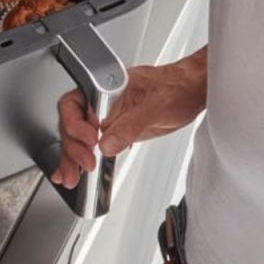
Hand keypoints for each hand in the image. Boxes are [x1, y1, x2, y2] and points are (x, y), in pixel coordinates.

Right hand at [50, 47, 207, 189]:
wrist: (192, 91)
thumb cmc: (177, 86)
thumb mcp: (156, 105)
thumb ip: (130, 124)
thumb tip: (108, 144)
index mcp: (104, 87)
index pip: (73, 104)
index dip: (76, 124)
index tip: (92, 140)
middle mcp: (100, 102)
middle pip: (71, 125)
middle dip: (73, 148)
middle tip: (86, 164)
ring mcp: (106, 119)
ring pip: (78, 139)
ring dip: (72, 159)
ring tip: (72, 177)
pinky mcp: (114, 133)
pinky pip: (92, 147)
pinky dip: (82, 161)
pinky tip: (76, 172)